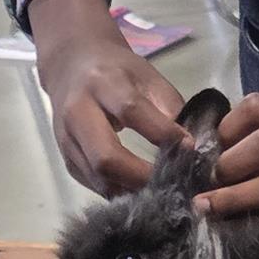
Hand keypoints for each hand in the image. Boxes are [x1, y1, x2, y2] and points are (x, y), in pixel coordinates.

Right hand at [27, 0, 185, 193]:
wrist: (71, 66)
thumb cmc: (117, 70)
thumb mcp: (147, 75)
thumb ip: (168, 107)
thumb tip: (192, 145)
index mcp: (103, 83)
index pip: (132, 111)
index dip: (163, 134)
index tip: (190, 150)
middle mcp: (78, 112)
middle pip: (106, 157)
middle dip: (142, 177)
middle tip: (173, 183)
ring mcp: (66, 139)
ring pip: (98, 178)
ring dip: (132, 191)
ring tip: (161, 193)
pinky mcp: (65, 159)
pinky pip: (93, 185)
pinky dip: (119, 192)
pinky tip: (140, 192)